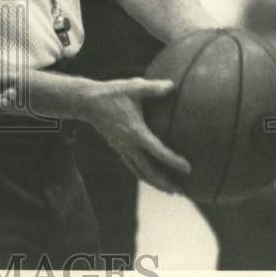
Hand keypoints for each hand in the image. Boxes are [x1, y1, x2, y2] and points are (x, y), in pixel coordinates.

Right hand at [78, 78, 190, 193]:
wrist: (87, 102)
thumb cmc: (112, 93)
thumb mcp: (132, 87)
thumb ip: (153, 88)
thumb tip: (172, 85)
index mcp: (135, 130)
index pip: (157, 151)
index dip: (173, 161)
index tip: (188, 168)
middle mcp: (128, 144)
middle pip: (148, 171)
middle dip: (165, 182)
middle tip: (182, 191)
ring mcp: (122, 148)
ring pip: (140, 172)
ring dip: (156, 183)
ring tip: (172, 191)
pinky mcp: (118, 148)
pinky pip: (133, 167)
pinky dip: (145, 176)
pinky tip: (153, 178)